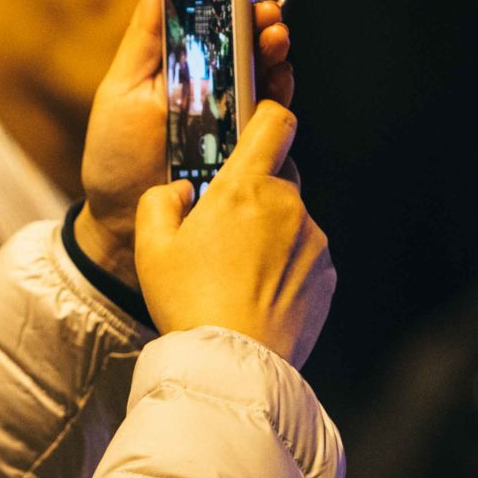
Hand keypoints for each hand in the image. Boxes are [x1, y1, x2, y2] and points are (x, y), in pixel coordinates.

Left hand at [77, 0, 298, 282]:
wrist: (120, 222)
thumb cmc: (115, 154)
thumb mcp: (122, 88)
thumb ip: (145, 38)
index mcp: (183, 66)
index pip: (213, 22)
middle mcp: (214, 87)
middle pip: (247, 44)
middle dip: (261, 19)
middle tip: (264, 8)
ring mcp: (234, 118)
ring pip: (267, 76)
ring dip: (275, 51)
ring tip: (273, 36)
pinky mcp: (247, 149)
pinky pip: (274, 119)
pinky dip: (281, 95)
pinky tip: (279, 79)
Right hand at [131, 103, 332, 368]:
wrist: (233, 363)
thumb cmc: (188, 301)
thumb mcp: (150, 247)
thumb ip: (160, 201)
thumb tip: (182, 191)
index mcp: (245, 186)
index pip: (275, 122)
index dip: (267, 115)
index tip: (255, 127)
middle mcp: (288, 206)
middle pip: (279, 177)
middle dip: (256, 192)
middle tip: (224, 229)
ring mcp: (313, 241)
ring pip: (292, 220)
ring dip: (271, 234)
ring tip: (237, 275)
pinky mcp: (326, 276)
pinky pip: (305, 257)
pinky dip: (286, 267)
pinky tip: (257, 295)